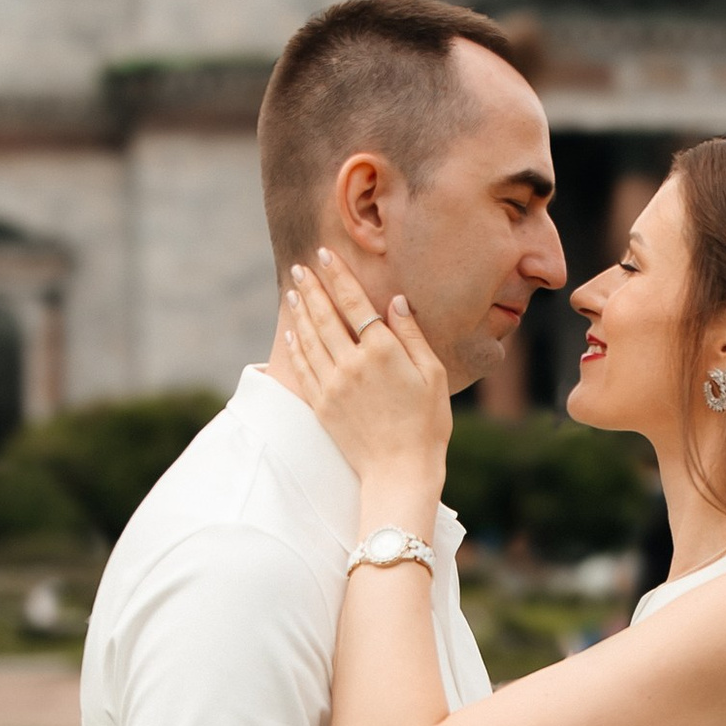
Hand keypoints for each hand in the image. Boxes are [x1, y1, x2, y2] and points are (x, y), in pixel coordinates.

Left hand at [278, 250, 451, 511]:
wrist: (400, 471)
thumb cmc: (426, 424)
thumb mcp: (432, 375)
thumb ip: (412, 335)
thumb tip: (396, 302)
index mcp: (382, 351)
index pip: (354, 302)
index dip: (338, 276)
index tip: (324, 255)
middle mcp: (352, 363)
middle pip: (325, 315)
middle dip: (311, 287)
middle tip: (300, 267)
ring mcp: (333, 385)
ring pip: (310, 337)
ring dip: (300, 311)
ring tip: (294, 291)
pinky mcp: (322, 405)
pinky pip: (303, 367)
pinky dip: (296, 345)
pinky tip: (293, 332)